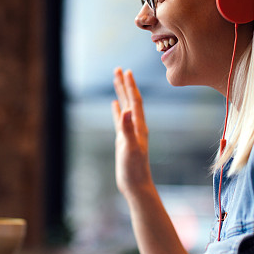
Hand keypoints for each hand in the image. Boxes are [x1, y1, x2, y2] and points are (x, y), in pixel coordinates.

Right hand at [111, 68, 152, 197]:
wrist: (136, 184)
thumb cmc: (134, 168)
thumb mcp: (130, 147)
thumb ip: (128, 129)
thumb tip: (126, 111)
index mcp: (139, 126)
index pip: (135, 101)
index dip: (131, 86)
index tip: (126, 71)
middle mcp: (136, 126)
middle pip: (130, 100)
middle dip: (125, 85)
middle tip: (118, 69)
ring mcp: (130, 132)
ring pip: (125, 107)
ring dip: (121, 94)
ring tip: (116, 80)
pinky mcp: (124, 139)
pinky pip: (120, 120)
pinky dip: (117, 110)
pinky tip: (114, 104)